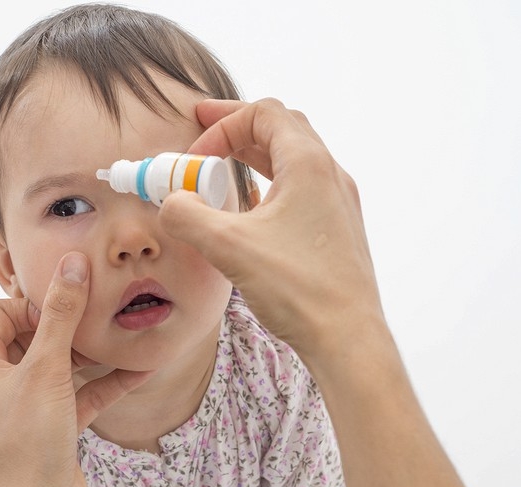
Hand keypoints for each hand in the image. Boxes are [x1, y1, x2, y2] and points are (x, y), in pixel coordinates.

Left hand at [0, 252, 150, 486]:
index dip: (32, 303)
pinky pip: (83, 395)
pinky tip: (142, 370)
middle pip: (33, 335)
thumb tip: (72, 263)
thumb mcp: (46, 368)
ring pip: (63, 365)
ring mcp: (29, 407)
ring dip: (93, 352)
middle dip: (69, 323)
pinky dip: (107, 383)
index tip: (68, 305)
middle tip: (103, 310)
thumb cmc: (27, 441)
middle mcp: (0, 383)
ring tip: (127, 332)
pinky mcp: (55, 429)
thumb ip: (61, 315)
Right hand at [160, 98, 386, 360]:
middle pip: (282, 128)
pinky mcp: (339, 230)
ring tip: (222, 172)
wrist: (348, 338)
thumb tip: (172, 203)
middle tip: (204, 134)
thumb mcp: (228, 247)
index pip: (264, 113)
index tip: (195, 156)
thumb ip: (188, 215)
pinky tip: (252, 212)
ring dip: (255, 159)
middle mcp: (330, 176)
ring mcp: (339, 204)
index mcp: (309, 165)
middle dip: (238, 128)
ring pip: (294, 160)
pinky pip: (303, 191)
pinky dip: (272, 187)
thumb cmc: (299, 289)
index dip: (222, 124)